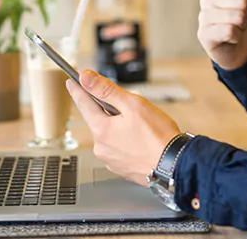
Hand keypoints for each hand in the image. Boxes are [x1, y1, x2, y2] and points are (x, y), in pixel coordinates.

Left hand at [66, 70, 180, 186]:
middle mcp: (101, 147)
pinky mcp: (121, 168)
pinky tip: (141, 140)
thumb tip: (85, 78)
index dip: (77, 89)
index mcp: (101, 130)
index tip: (71, 81)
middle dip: (109, 110)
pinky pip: (118, 148)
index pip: (83, 103)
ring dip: (119, 126)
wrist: (175, 166)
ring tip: (141, 127)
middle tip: (129, 107)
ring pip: (109, 134)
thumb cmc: (158, 137)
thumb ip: (107, 90)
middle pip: (98, 119)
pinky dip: (126, 141)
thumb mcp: (133, 104)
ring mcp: (110, 159)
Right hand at [197, 0, 246, 69]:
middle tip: (240, 21)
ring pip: (237, 16)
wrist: (242, 49)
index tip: (245, 8)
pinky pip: (229, 31)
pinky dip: (237, 37)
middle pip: (242, 0)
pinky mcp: (203, 34)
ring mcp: (203, 16)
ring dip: (243, 26)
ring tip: (235, 29)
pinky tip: (230, 39)